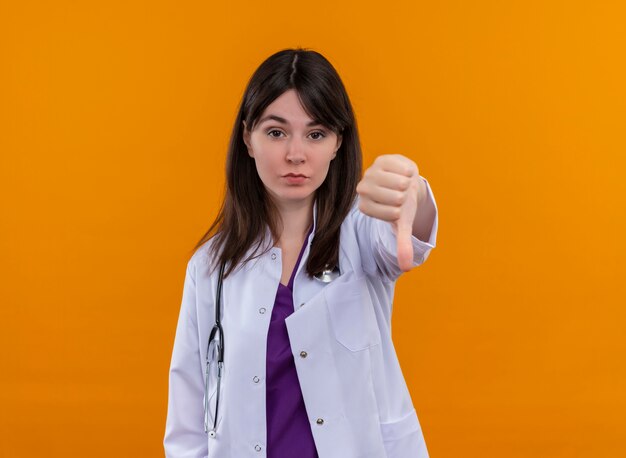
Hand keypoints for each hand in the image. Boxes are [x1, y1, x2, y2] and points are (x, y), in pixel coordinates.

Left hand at [356, 154, 423, 271]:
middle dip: (405, 197)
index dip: (398, 211)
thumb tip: (407, 267)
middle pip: (395, 197)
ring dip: (408, 185)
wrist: (405, 181)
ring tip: (403, 184)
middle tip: (401, 194)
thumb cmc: (402, 204)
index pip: (388, 213)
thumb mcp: (402, 224)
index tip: (397, 208)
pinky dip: (410, 172)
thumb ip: (402, 244)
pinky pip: (403, 168)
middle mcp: (363, 189)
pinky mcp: (381, 159)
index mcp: (365, 206)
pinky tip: (404, 174)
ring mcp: (371, 173)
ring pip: (399, 182)